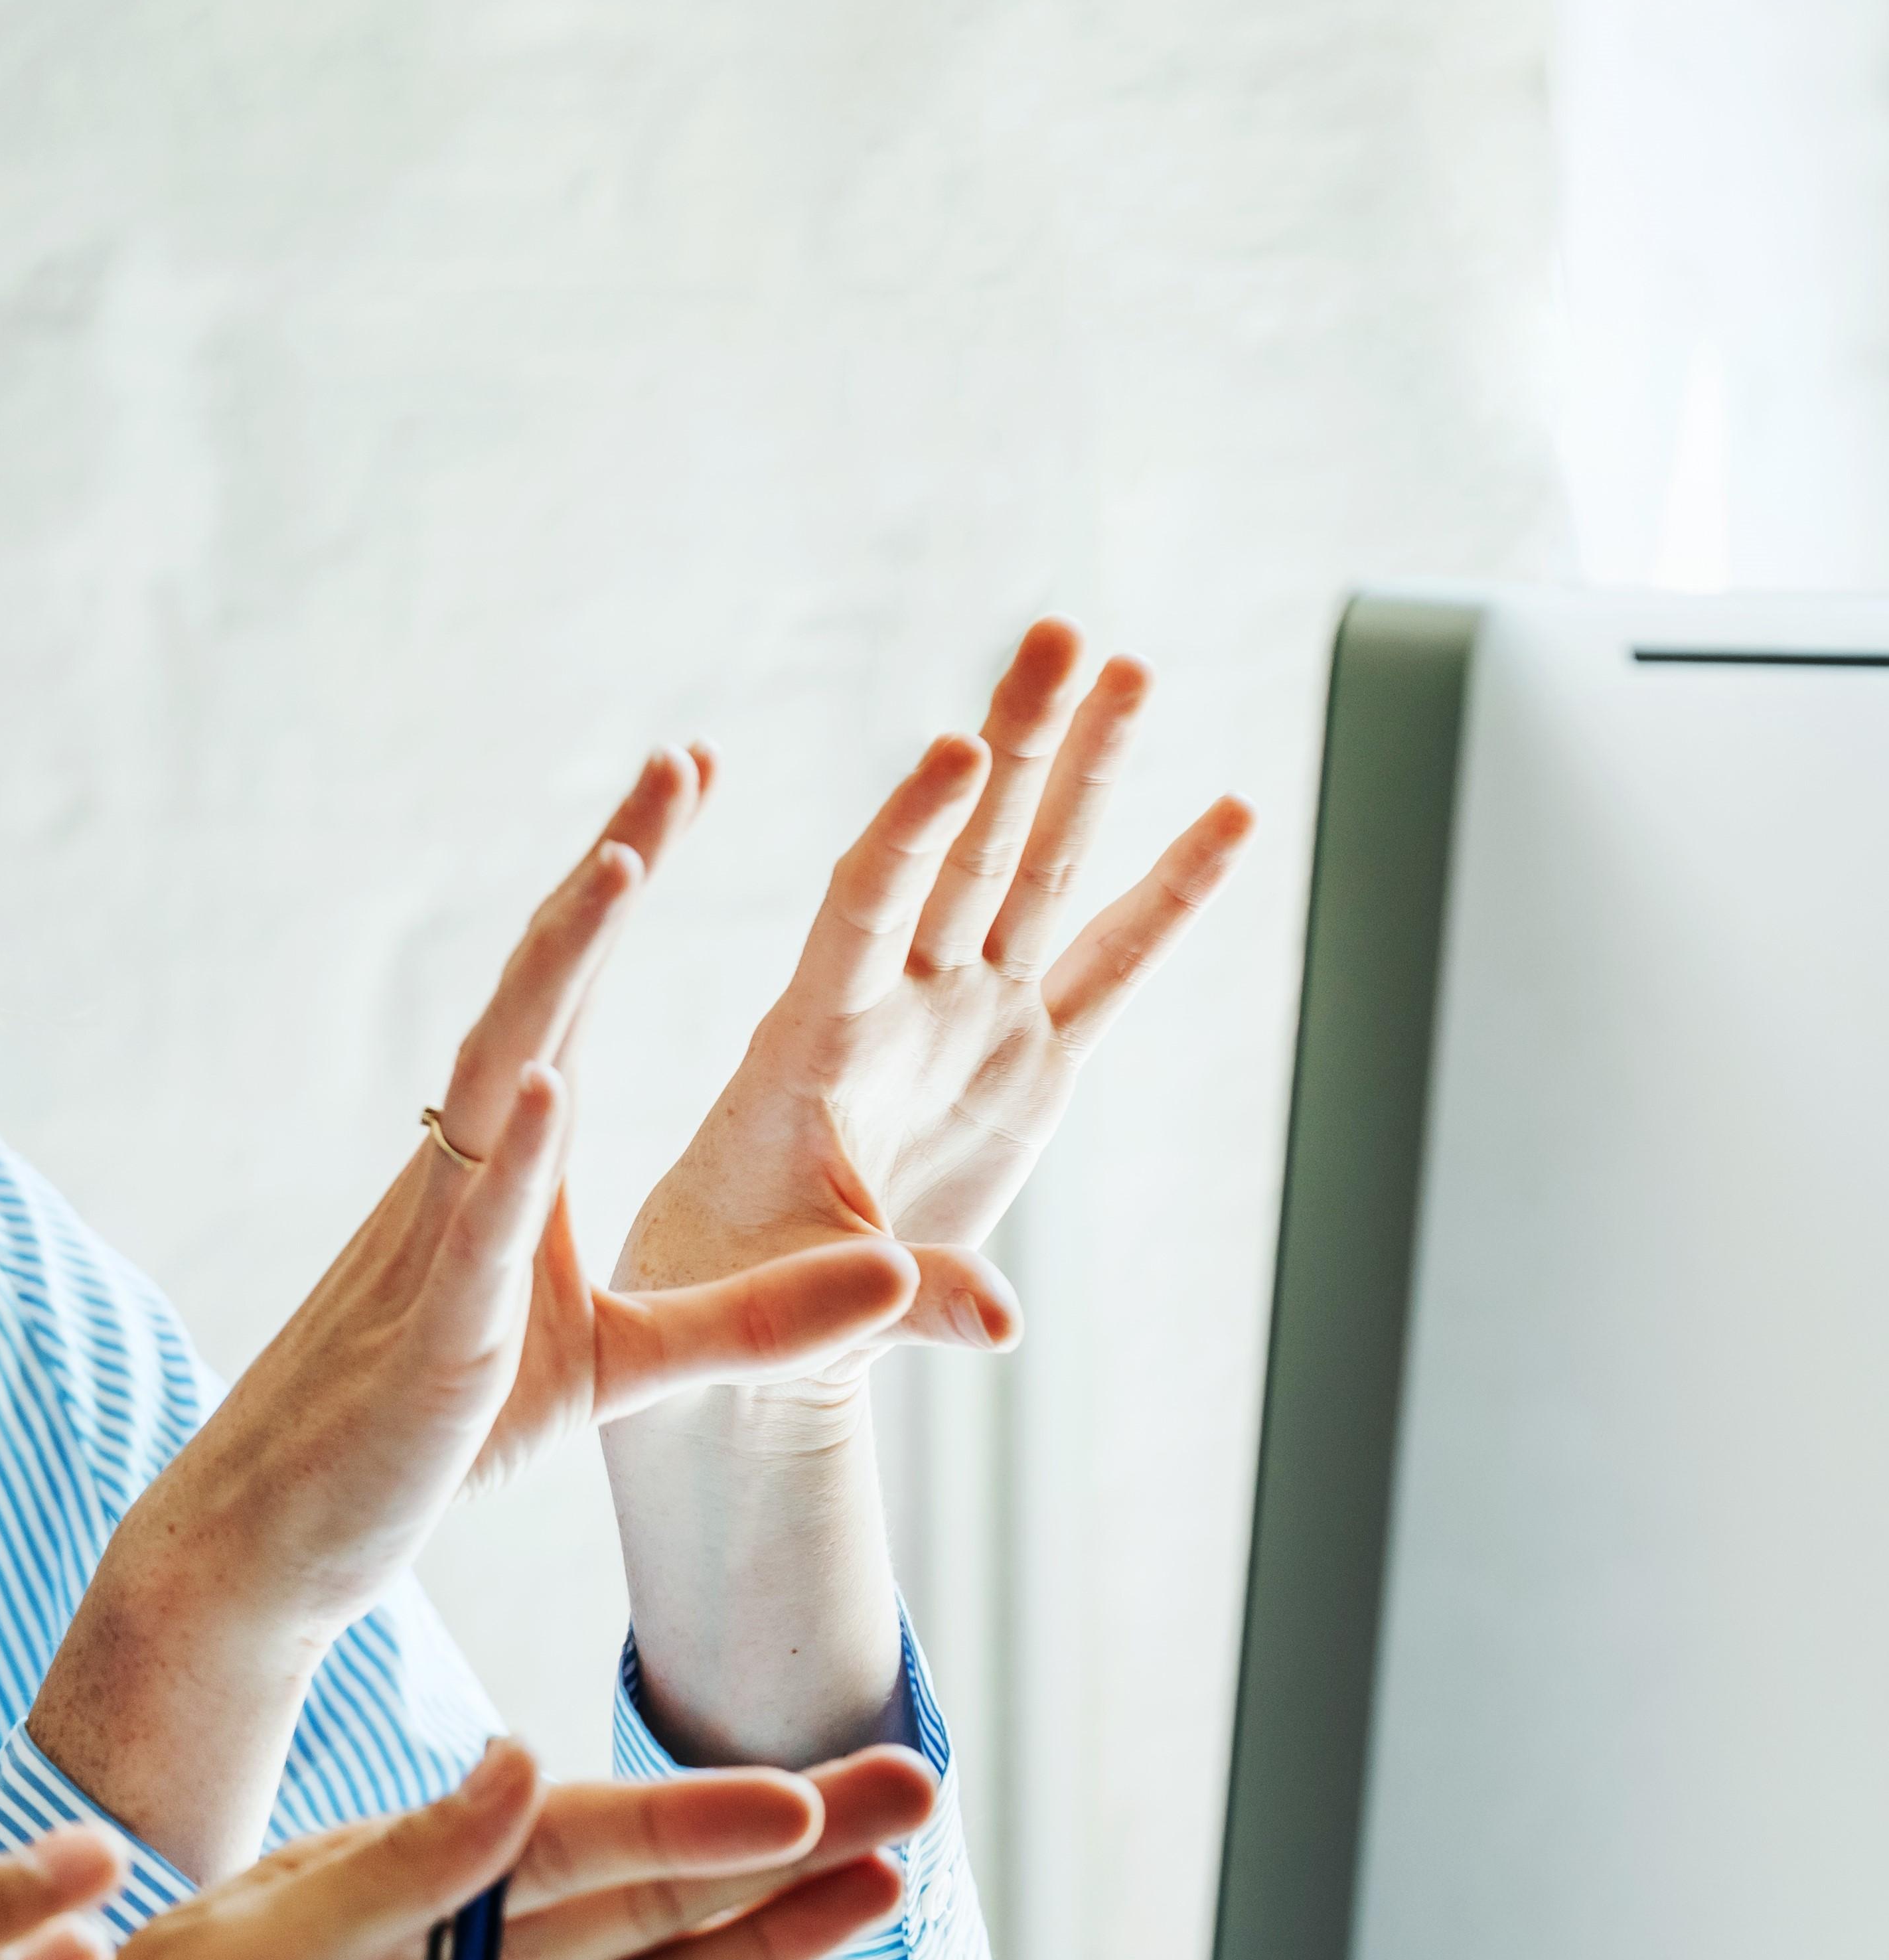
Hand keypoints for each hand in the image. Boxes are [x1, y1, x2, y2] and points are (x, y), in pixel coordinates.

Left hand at [0, 1739, 933, 1959]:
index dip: (683, 1820)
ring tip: (886, 1898)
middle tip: (911, 1794)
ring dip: (765, 1958)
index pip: (560, 1841)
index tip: (795, 1800)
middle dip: (770, 1854)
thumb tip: (522, 1760)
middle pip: (632, 1905)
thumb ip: (394, 1874)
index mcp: (367, 1898)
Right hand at [116, 751, 923, 1638]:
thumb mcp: (620, 1370)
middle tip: (675, 766)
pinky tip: (546, 1082)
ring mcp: (438, 1244)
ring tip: (623, 868)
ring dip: (560, 972)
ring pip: (501, 1076)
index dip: (620, 887)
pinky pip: (473, 1230)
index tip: (682, 780)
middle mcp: (463, 1174)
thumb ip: (753, 1322)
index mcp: (504, 1168)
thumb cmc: (430, 1436)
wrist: (280, 1532)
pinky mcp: (433, 1337)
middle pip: (538, 995)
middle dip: (605, 876)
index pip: (571, 998)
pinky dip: (512, 1155)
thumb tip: (893, 1271)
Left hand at [618, 620, 1259, 1378]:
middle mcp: (900, 1005)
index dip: (910, 830)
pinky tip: (1228, 813)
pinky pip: (1110, 964)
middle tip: (1057, 634)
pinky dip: (1169, 895)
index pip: (864, 908)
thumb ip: (896, 1299)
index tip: (957, 749)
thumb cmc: (731, 1288)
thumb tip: (1001, 1325)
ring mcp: (971, 1022)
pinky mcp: (1028, 1065)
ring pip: (1037, 876)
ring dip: (1085, 775)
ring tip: (1129, 665)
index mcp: (814, 1040)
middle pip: (966, 851)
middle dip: (1017, 745)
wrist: (751, 1311)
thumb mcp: (787, 1300)